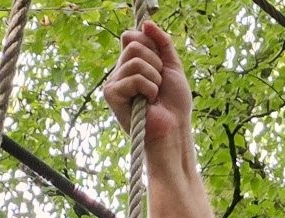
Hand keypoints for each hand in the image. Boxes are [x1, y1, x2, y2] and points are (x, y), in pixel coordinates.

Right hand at [101, 22, 191, 144]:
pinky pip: (133, 78)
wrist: (174, 127)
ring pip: (136, 61)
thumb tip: (146, 23)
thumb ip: (162, 43)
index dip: (150, 45)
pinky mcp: (110, 94)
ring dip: (154, 78)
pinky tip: (147, 102)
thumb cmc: (174, 102)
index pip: (132, 36)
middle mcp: (120, 70)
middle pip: (134, 45)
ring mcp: (114, 82)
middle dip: (156, 63)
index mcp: (132, 63)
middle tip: (159, 83)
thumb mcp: (172, 65)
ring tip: (154, 94)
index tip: (161, 63)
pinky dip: (148, 89)